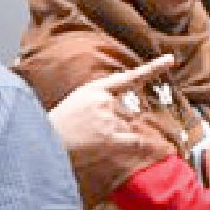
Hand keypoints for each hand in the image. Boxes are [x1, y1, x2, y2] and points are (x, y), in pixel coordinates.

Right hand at [48, 54, 174, 158]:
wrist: (38, 143)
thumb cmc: (54, 127)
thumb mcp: (74, 103)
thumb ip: (98, 103)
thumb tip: (121, 116)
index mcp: (93, 90)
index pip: (127, 78)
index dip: (151, 69)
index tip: (170, 60)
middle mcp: (104, 101)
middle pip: (125, 115)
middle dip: (113, 126)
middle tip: (87, 134)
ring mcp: (107, 119)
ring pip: (124, 129)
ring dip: (112, 139)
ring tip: (86, 143)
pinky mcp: (109, 138)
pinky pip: (135, 141)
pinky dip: (147, 146)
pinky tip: (161, 149)